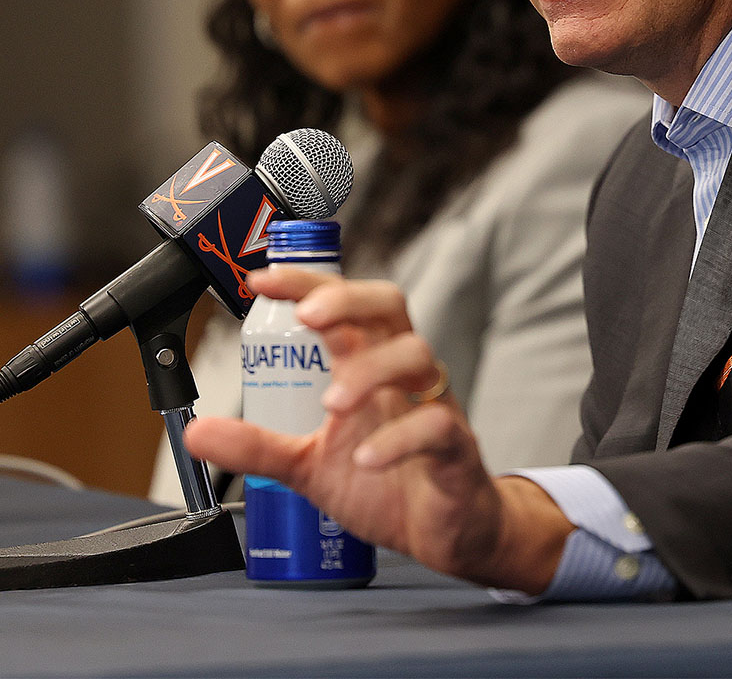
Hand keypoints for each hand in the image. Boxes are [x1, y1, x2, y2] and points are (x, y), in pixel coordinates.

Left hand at [184, 265, 571, 591]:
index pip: (342, 305)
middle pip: (388, 306)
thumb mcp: (307, 465)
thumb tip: (195, 431)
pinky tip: (366, 458)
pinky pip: (436, 425)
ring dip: (370, 371)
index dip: (306, 284)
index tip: (262, 281)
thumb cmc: (382, 484)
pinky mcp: (455, 446)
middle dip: (347, 301)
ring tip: (331, 404)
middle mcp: (401, 374)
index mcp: (367, 364)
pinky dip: (399, 438)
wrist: (440, 531)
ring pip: (417, 355)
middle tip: (308, 316)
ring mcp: (433, 403)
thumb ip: (257, 446)